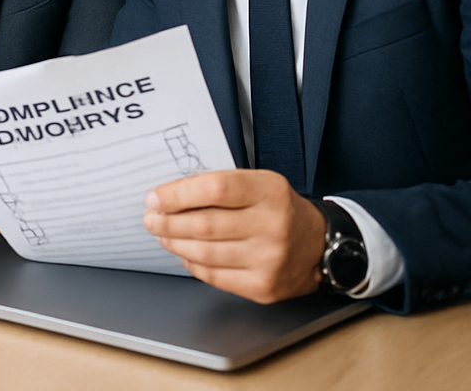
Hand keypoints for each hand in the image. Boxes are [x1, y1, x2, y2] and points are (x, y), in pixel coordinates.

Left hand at [143, 169, 326, 302]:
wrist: (321, 245)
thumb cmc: (279, 209)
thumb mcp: (259, 184)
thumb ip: (220, 186)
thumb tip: (169, 196)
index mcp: (270, 192)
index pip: (214, 189)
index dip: (177, 194)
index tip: (154, 198)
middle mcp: (273, 226)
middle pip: (204, 224)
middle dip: (167, 222)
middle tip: (151, 219)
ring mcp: (270, 260)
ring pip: (205, 252)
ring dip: (175, 243)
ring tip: (163, 234)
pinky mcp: (264, 286)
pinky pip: (214, 276)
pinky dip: (193, 264)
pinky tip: (185, 254)